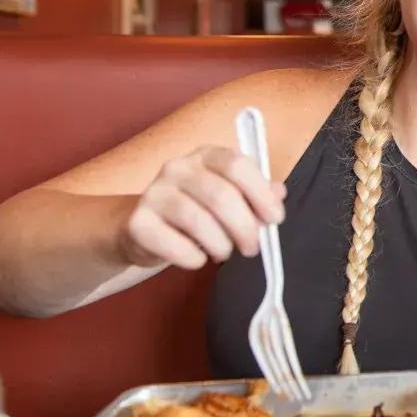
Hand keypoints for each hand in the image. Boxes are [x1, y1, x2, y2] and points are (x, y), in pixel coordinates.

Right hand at [119, 146, 286, 268]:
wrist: (148, 230)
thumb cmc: (198, 212)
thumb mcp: (230, 199)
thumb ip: (255, 195)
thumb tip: (279, 194)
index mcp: (207, 156)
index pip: (237, 165)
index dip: (260, 193)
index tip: (275, 219)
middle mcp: (178, 167)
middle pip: (221, 195)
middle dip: (244, 227)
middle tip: (252, 248)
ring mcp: (154, 192)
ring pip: (197, 220)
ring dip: (220, 244)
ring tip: (224, 253)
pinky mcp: (138, 222)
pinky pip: (172, 244)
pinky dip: (192, 257)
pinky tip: (198, 260)